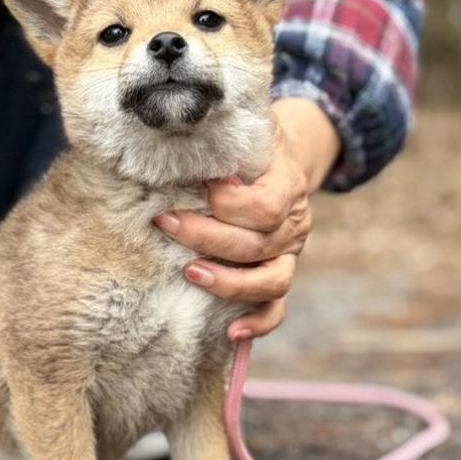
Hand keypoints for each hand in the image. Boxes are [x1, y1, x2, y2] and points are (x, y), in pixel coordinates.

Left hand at [154, 97, 339, 338]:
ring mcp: (288, 255)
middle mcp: (294, 224)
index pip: (263, 205)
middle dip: (205, 236)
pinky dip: (257, 323)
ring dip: (228, 281)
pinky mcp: (279, 276)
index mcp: (287, 185)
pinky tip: (230, 333)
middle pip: (256, 243)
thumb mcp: (244, 131)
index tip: (201, 186)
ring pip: (270, 280)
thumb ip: (221, 137)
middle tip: (165, 222)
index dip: (229, 202)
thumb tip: (177, 126)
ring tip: (190, 273)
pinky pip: (276, 309)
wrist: (281, 161)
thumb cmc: (249, 148)